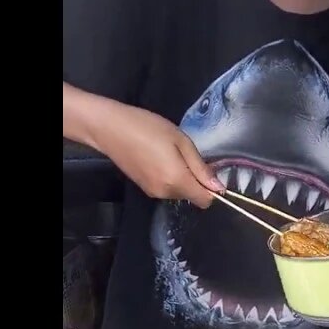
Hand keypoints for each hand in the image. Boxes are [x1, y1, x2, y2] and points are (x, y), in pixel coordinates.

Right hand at [86, 98, 223, 207]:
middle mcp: (165, 193)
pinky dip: (169, 178)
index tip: (208, 170)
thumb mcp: (180, 141)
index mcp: (177, 181)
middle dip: (196, 180)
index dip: (212, 188)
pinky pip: (166, 188)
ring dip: (182, 178)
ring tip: (170, 153)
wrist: (109, 129)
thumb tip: (218, 187)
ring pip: (179, 192)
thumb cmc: (147, 128)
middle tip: (186, 154)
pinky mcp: (144, 188)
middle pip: (192, 196)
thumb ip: (200, 167)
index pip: (205, 200)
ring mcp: (152, 193)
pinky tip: (159, 158)